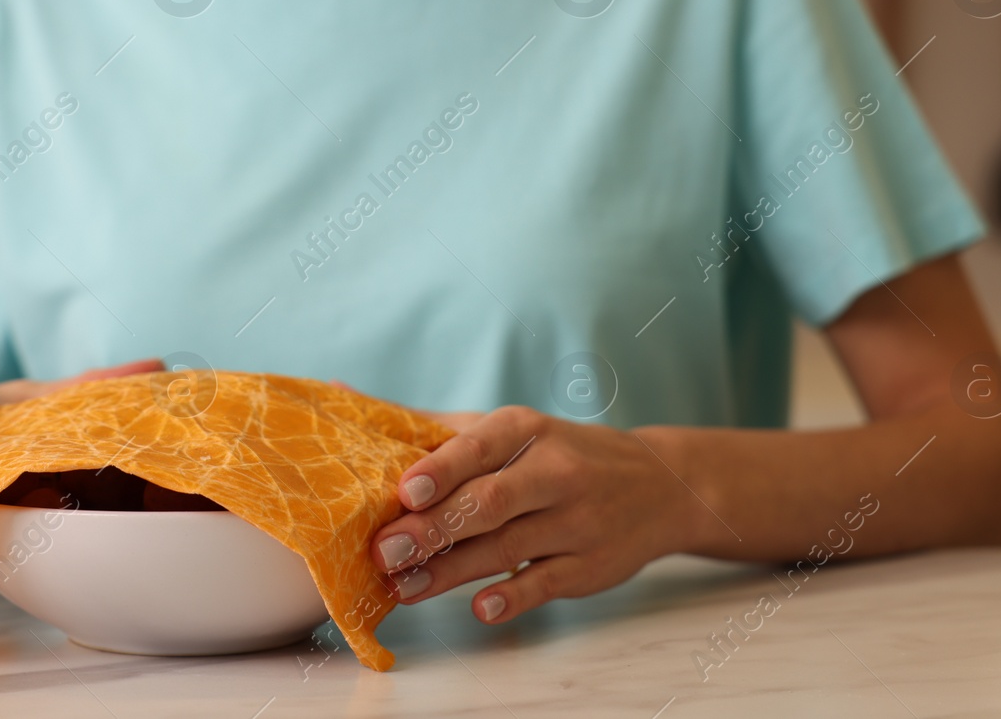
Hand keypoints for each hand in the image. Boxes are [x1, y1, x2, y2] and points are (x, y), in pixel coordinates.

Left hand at [370, 405, 689, 623]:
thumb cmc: (557, 453)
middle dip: (435, 528)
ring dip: (452, 570)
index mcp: (527, 430)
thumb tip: (342, 392)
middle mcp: (555, 471)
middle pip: (490, 502)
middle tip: (385, 550)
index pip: (479, 447)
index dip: (441, 470)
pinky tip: (479, 607)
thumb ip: (430, 425)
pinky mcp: (589, 567)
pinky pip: (546, 584)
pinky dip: (513, 597)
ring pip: (508, 548)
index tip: (403, 491)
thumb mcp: (508, 429)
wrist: (658, 485)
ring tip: (404, 585)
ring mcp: (576, 521)